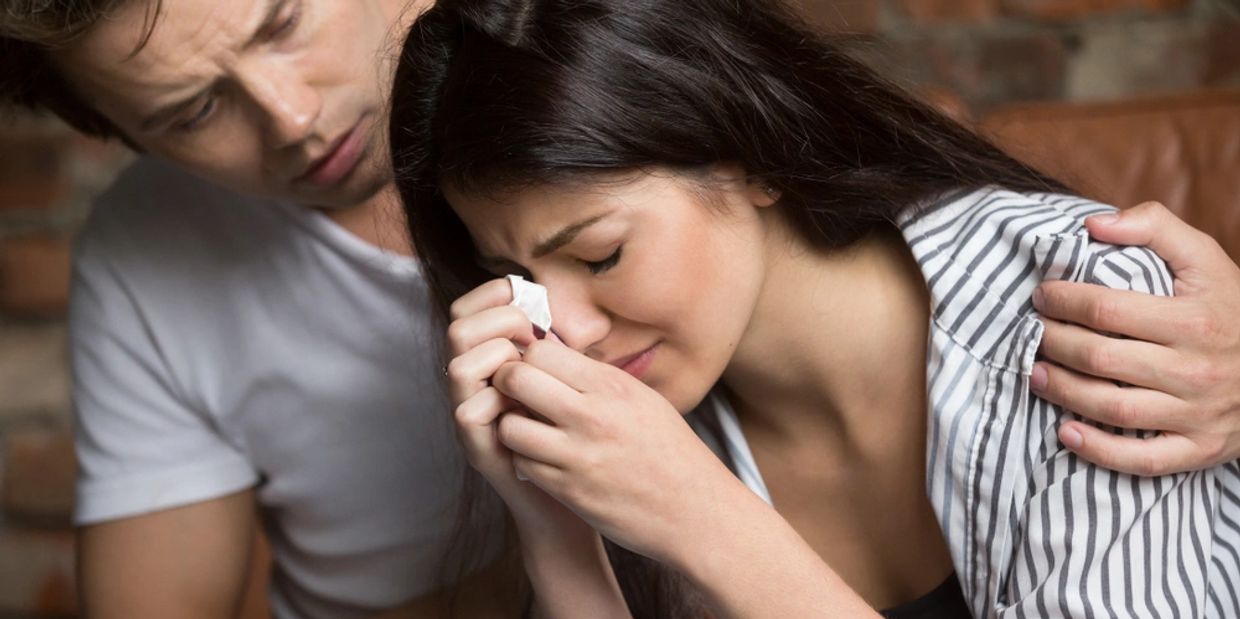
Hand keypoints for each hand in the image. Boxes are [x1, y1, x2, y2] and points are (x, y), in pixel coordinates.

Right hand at [445, 279, 591, 537]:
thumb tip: (566, 305)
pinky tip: (527, 406)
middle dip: (498, 321)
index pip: (469, 309)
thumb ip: (557, 346)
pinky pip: (469, 415)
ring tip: (530, 370)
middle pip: (457, 330)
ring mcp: (473, 418)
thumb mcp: (566, 382)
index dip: (493, 293)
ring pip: (457, 368)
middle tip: (534, 336)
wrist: (569, 501)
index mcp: (491, 363)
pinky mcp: (479, 449)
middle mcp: (474, 386)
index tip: (529, 294)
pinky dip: (497, 403)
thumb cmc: (571, 437)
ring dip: (497, 358)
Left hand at [488, 339, 747, 562]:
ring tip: (527, 429)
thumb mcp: (642, 399)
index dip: (528, 358)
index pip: (542, 351)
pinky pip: (522, 464)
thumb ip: (596, 379)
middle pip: (516, 379)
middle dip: (507, 384)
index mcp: (613, 386)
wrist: (695, 510)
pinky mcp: (569, 491)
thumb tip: (551, 356)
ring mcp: (578, 456)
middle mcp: (593, 416)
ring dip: (511, 426)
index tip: (532, 369)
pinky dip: (524, 459)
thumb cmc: (670, 452)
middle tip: (515, 396)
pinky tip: (542, 459)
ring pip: (509, 426)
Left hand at [1032, 202, 1239, 474]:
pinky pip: (1142, 460)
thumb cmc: (1230, 308)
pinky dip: (1099, 450)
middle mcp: (1195, 370)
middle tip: (1034, 333)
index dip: (1063, 301)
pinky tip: (1065, 432)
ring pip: (1114, 409)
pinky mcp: (1199, 448)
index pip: (1106, 309)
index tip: (1043, 295)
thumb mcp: (1204, 258)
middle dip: (1054, 344)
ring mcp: (1197, 414)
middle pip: (1101, 359)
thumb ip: (1154, 227)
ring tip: (1035, 373)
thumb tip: (1094, 225)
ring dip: (1064, 392)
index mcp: (1193, 321)